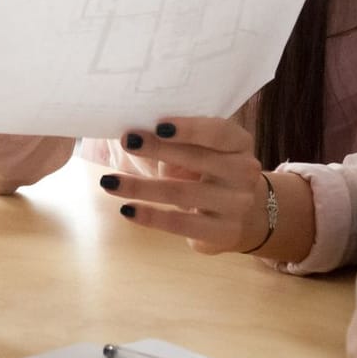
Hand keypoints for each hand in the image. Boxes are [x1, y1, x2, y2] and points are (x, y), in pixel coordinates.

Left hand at [105, 117, 270, 253]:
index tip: (157, 124)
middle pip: (198, 160)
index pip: (218, 132)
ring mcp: (237, 204)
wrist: (248, 215)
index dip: (189, 128)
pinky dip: (150, 216)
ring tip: (108, 181)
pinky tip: (126, 209)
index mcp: (240, 143)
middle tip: (126, 141)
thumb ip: (183, 141)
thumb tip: (135, 133)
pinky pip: (181, 223)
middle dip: (157, 149)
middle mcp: (245, 172)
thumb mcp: (208, 151)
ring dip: (140, 187)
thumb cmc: (214, 172)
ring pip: (182, 193)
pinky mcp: (222, 232)